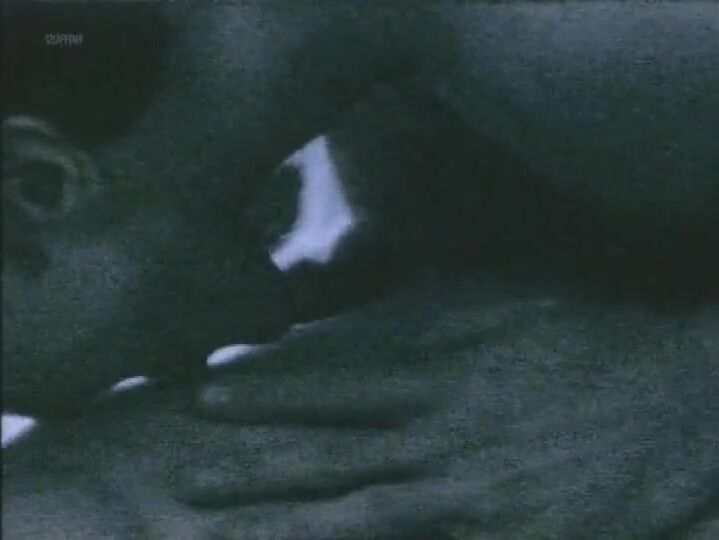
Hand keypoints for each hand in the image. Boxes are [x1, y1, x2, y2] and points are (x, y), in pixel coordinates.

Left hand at [175, 281, 718, 538]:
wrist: (681, 398)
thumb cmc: (592, 345)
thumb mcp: (507, 313)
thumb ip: (437, 323)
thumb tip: (382, 334)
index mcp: (443, 374)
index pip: (334, 385)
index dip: (268, 392)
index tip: (210, 393)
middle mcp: (443, 435)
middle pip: (329, 454)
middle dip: (252, 466)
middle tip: (184, 478)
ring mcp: (473, 493)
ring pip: (357, 513)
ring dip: (283, 522)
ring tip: (218, 533)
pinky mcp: (509, 538)